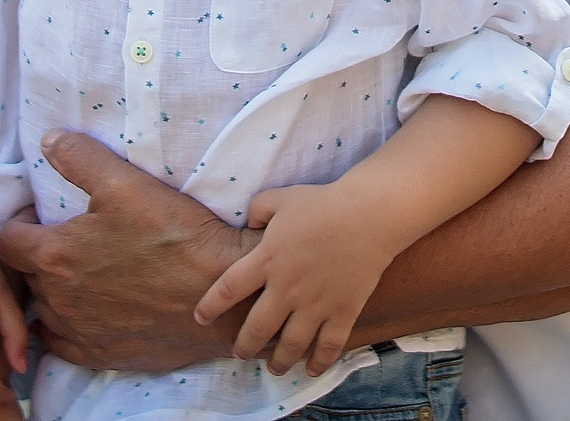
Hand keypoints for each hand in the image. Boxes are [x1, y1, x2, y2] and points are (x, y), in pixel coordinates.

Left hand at [0, 131, 256, 372]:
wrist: (219, 291)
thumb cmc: (171, 235)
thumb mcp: (124, 182)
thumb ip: (79, 158)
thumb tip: (48, 141)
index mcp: (54, 256)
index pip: (7, 241)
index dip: (18, 223)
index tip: (38, 216)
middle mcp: (57, 301)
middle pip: (23, 277)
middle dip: (33, 257)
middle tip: (60, 240)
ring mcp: (78, 333)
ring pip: (41, 313)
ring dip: (49, 293)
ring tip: (74, 275)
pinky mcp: (101, 355)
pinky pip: (61, 346)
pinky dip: (63, 329)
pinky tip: (82, 313)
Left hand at [195, 184, 386, 376]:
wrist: (368, 214)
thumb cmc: (322, 203)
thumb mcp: (279, 198)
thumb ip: (257, 211)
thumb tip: (250, 225)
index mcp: (267, 260)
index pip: (229, 289)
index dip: (211, 307)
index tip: (201, 318)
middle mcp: (287, 289)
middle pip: (257, 328)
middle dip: (244, 346)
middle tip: (238, 354)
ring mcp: (316, 305)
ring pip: (291, 345)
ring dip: (278, 361)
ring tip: (273, 369)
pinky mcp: (343, 312)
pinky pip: (328, 346)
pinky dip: (319, 363)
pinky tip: (310, 370)